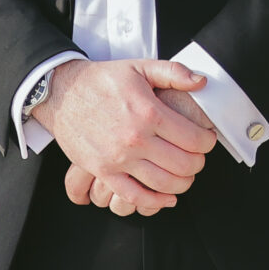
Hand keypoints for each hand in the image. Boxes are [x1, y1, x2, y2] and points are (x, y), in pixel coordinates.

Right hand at [36, 57, 216, 215]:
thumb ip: (173, 73)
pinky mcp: (102, 170)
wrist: (61, 91)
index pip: (194, 139)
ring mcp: (118, 158)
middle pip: (184, 165)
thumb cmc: (100, 80)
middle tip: (197, 157)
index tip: (206, 139)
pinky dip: (155, 202)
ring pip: (164, 184)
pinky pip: (134, 196)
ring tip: (184, 174)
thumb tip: (201, 82)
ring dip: (183, 183)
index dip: (208, 142)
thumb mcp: (139, 67)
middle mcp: (135, 138)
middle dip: (198, 163)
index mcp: (148, 112)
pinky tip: (166, 198)